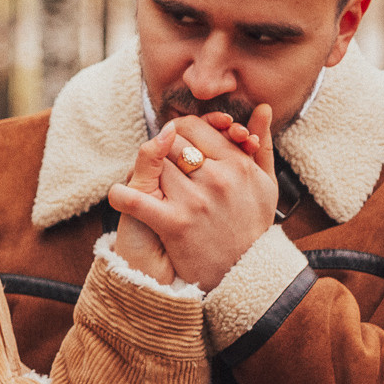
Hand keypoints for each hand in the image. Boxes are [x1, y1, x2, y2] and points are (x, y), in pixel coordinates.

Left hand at [108, 104, 277, 291]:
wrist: (245, 276)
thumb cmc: (252, 227)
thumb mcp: (265, 183)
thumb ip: (261, 143)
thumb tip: (262, 107)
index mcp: (238, 165)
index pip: (194, 128)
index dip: (177, 132)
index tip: (173, 146)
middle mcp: (218, 179)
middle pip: (171, 143)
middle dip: (162, 151)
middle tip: (160, 166)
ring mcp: (195, 201)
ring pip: (154, 166)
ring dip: (145, 173)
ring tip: (146, 184)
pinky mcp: (175, 225)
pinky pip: (135, 199)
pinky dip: (120, 195)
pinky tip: (118, 195)